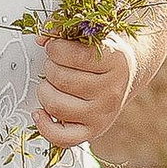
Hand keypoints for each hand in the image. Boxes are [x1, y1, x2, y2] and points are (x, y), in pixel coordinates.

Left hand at [35, 32, 139, 152]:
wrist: (125, 75)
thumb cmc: (105, 55)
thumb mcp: (92, 35)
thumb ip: (65, 29)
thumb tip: (41, 38)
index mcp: (116, 60)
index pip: (72, 55)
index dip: (55, 48)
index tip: (55, 48)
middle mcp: (112, 90)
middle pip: (61, 79)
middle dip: (50, 68)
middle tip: (56, 65)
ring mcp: (103, 113)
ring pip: (56, 105)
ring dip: (45, 91)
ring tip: (52, 84)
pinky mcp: (93, 131)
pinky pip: (62, 138)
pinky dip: (45, 126)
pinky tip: (41, 112)